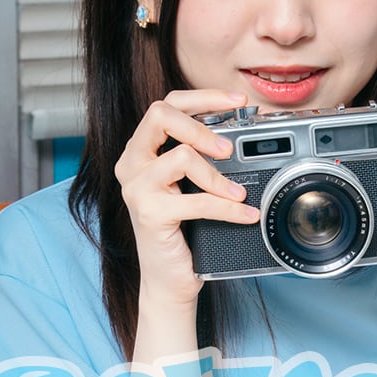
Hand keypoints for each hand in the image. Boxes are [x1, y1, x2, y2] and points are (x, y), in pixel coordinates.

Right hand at [114, 89, 261, 310]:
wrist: (169, 279)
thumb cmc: (183, 231)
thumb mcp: (191, 186)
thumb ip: (203, 159)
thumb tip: (241, 137)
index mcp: (141, 150)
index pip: (168, 104)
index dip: (204, 97)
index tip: (239, 101)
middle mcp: (131, 163)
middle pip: (160, 114)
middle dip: (200, 126)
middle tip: (227, 149)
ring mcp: (136, 187)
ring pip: (181, 156)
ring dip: (217, 176)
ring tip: (238, 193)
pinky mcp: (148, 213)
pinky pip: (197, 200)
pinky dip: (227, 208)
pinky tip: (245, 214)